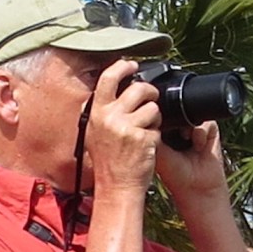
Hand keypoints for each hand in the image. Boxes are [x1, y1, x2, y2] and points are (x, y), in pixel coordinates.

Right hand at [84, 60, 161, 195]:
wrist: (117, 187)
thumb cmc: (108, 163)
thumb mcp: (94, 134)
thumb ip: (102, 112)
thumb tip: (110, 92)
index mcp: (96, 114)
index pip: (108, 78)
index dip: (122, 67)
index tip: (132, 65)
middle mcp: (110, 118)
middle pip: (138, 88)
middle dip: (150, 92)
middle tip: (152, 99)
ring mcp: (127, 128)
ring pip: (152, 107)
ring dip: (155, 117)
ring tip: (146, 130)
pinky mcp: (143, 138)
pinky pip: (158, 126)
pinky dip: (156, 133)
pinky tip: (147, 144)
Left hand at [155, 120, 229, 202]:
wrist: (197, 186)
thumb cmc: (175, 173)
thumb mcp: (157, 151)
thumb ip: (153, 132)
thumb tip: (151, 114)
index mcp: (161, 129)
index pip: (159, 113)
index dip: (160, 119)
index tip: (163, 135)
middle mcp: (178, 125)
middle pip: (176, 109)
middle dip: (176, 122)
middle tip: (175, 138)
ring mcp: (194, 126)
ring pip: (191, 113)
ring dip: (188, 129)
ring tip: (186, 142)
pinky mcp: (210, 129)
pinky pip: (207, 122)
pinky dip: (202, 134)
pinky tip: (198, 147)